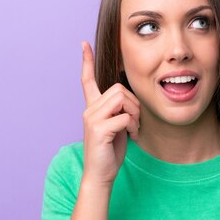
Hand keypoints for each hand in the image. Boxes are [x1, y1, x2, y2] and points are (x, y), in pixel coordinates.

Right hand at [80, 40, 139, 186]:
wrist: (100, 175)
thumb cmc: (110, 152)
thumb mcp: (116, 127)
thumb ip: (119, 111)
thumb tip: (131, 102)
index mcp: (92, 108)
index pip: (87, 80)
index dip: (86, 61)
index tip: (84, 44)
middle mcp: (89, 110)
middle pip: (118, 88)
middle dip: (133, 103)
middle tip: (135, 122)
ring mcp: (92, 119)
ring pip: (122, 100)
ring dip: (135, 114)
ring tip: (133, 129)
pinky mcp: (99, 130)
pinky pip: (125, 117)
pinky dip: (133, 126)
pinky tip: (132, 137)